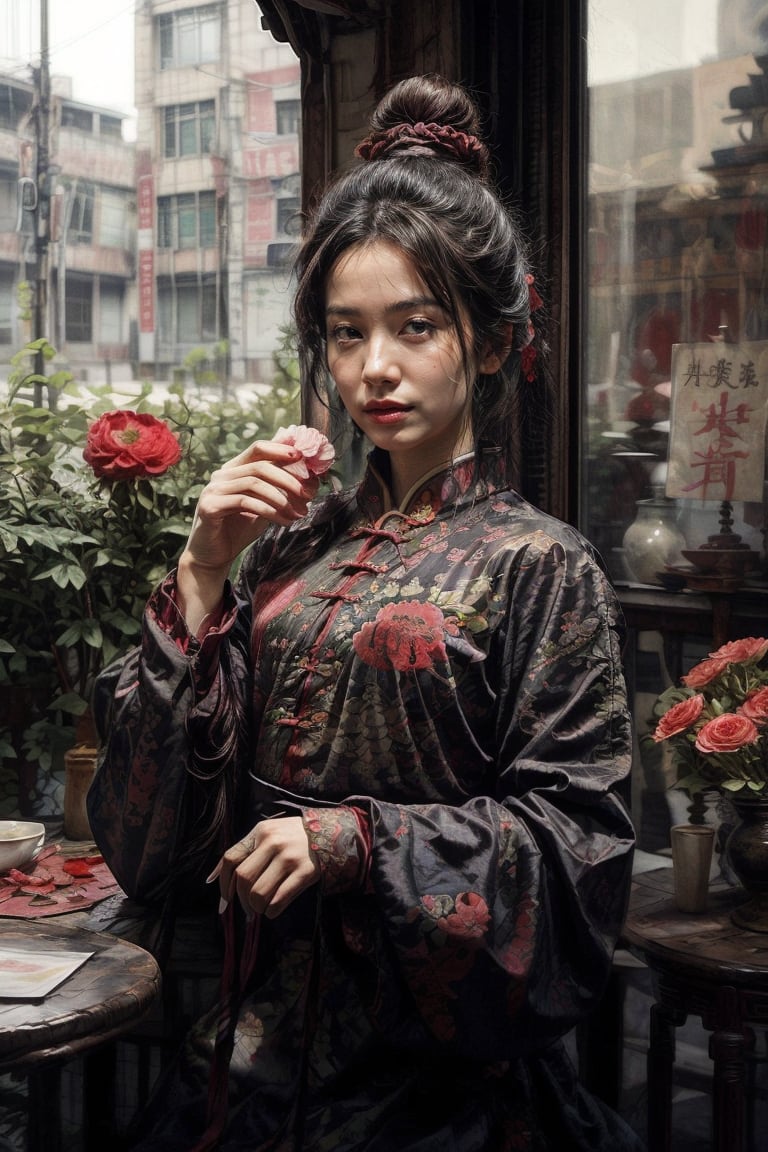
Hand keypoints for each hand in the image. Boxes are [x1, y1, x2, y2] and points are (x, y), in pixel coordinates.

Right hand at [184, 440, 319, 574]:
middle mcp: (221, 475)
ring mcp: (213, 490)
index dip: (280, 449)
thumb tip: (312, 480)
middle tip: (308, 494)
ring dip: (281, 498)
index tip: (302, 457)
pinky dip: (269, 511)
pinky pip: (245, 502)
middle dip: (287, 479)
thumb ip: (279, 491)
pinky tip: (284, 522)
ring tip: (298, 514)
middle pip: (259, 465)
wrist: (214, 556)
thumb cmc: (240, 529)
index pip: (258, 448)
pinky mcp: (209, 507)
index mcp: (233, 469)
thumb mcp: (265, 506)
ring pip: (254, 483)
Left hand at [212, 817, 319, 918]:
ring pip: (259, 893)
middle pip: (243, 879)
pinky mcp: (305, 872)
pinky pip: (279, 900)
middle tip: (247, 909)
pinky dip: (272, 911)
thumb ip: (244, 852)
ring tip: (262, 909)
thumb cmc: (294, 837)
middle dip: (241, 901)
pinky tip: (274, 910)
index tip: (225, 899)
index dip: (223, 883)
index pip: (230, 859)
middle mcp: (273, 843)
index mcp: (260, 832)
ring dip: (256, 908)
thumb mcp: (269, 834)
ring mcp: (290, 857)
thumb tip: (211, 879)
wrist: (333, 833)